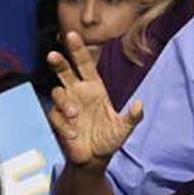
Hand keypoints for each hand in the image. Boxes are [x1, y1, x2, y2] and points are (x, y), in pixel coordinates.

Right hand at [47, 31, 143, 168]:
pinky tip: (73, 133)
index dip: (78, 50)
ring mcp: (67, 105)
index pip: (85, 64)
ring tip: (74, 115)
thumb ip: (132, 117)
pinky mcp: (58, 120)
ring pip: (58, 92)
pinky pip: (55, 115)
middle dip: (59, 62)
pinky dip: (63, 123)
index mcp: (94, 88)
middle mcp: (78, 93)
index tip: (72, 35)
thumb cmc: (109, 139)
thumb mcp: (124, 128)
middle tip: (53, 55)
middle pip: (65, 72)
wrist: (94, 159)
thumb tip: (139, 104)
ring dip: (65, 102)